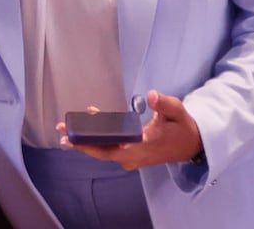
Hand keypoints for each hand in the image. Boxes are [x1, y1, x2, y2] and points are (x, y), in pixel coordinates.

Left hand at [56, 89, 203, 170]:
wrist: (190, 145)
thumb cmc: (182, 127)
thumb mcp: (178, 112)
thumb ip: (164, 103)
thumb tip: (151, 95)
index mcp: (146, 145)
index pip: (122, 148)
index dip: (103, 144)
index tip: (88, 139)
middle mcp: (135, 156)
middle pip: (104, 152)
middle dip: (82, 143)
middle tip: (62, 131)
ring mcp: (131, 158)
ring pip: (104, 151)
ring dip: (85, 141)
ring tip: (66, 129)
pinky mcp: (129, 155)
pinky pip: (109, 148)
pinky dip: (96, 138)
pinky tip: (86, 124)